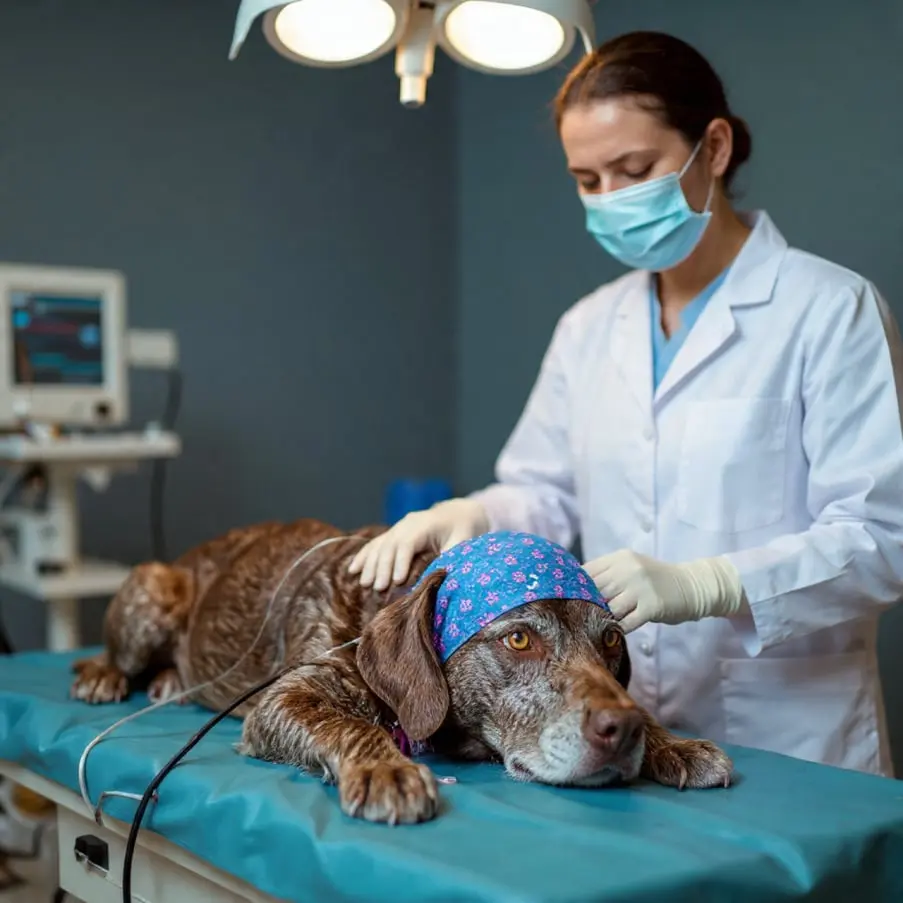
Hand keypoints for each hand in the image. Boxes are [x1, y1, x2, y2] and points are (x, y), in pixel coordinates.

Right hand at [349, 498, 488, 590]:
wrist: (458, 513)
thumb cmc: (463, 530)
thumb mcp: (463, 543)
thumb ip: (451, 558)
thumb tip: (438, 579)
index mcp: (425, 524)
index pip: (408, 542)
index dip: (401, 561)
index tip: (397, 581)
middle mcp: (407, 523)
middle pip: (390, 544)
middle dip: (382, 567)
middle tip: (378, 588)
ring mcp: (398, 528)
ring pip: (379, 545)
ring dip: (370, 565)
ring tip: (365, 584)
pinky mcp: (393, 534)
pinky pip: (375, 545)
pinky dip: (364, 557)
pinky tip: (353, 570)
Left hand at [584, 550, 744, 632]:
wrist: (692, 586)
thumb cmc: (655, 580)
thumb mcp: (631, 568)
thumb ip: (607, 574)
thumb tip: (575, 588)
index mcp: (620, 558)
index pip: (587, 572)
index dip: (575, 588)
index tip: (567, 601)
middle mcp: (628, 569)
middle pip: (595, 590)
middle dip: (586, 605)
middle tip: (578, 619)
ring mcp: (640, 587)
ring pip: (609, 607)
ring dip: (602, 619)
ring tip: (597, 627)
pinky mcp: (651, 606)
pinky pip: (625, 622)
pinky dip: (618, 629)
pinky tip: (614, 632)